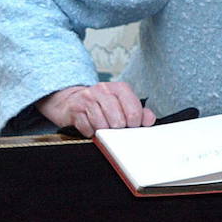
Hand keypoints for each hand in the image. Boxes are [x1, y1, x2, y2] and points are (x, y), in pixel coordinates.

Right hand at [37, 82, 155, 136]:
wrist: (72, 99)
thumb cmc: (101, 104)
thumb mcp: (122, 104)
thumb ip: (139, 111)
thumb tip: (149, 120)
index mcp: (120, 88)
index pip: (134, 113)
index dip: (134, 126)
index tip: (130, 127)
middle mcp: (104, 90)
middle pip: (118, 122)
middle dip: (117, 130)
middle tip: (114, 129)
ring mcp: (88, 98)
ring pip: (102, 126)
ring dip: (103, 132)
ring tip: (102, 127)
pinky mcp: (75, 109)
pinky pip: (88, 129)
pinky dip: (90, 132)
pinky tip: (90, 126)